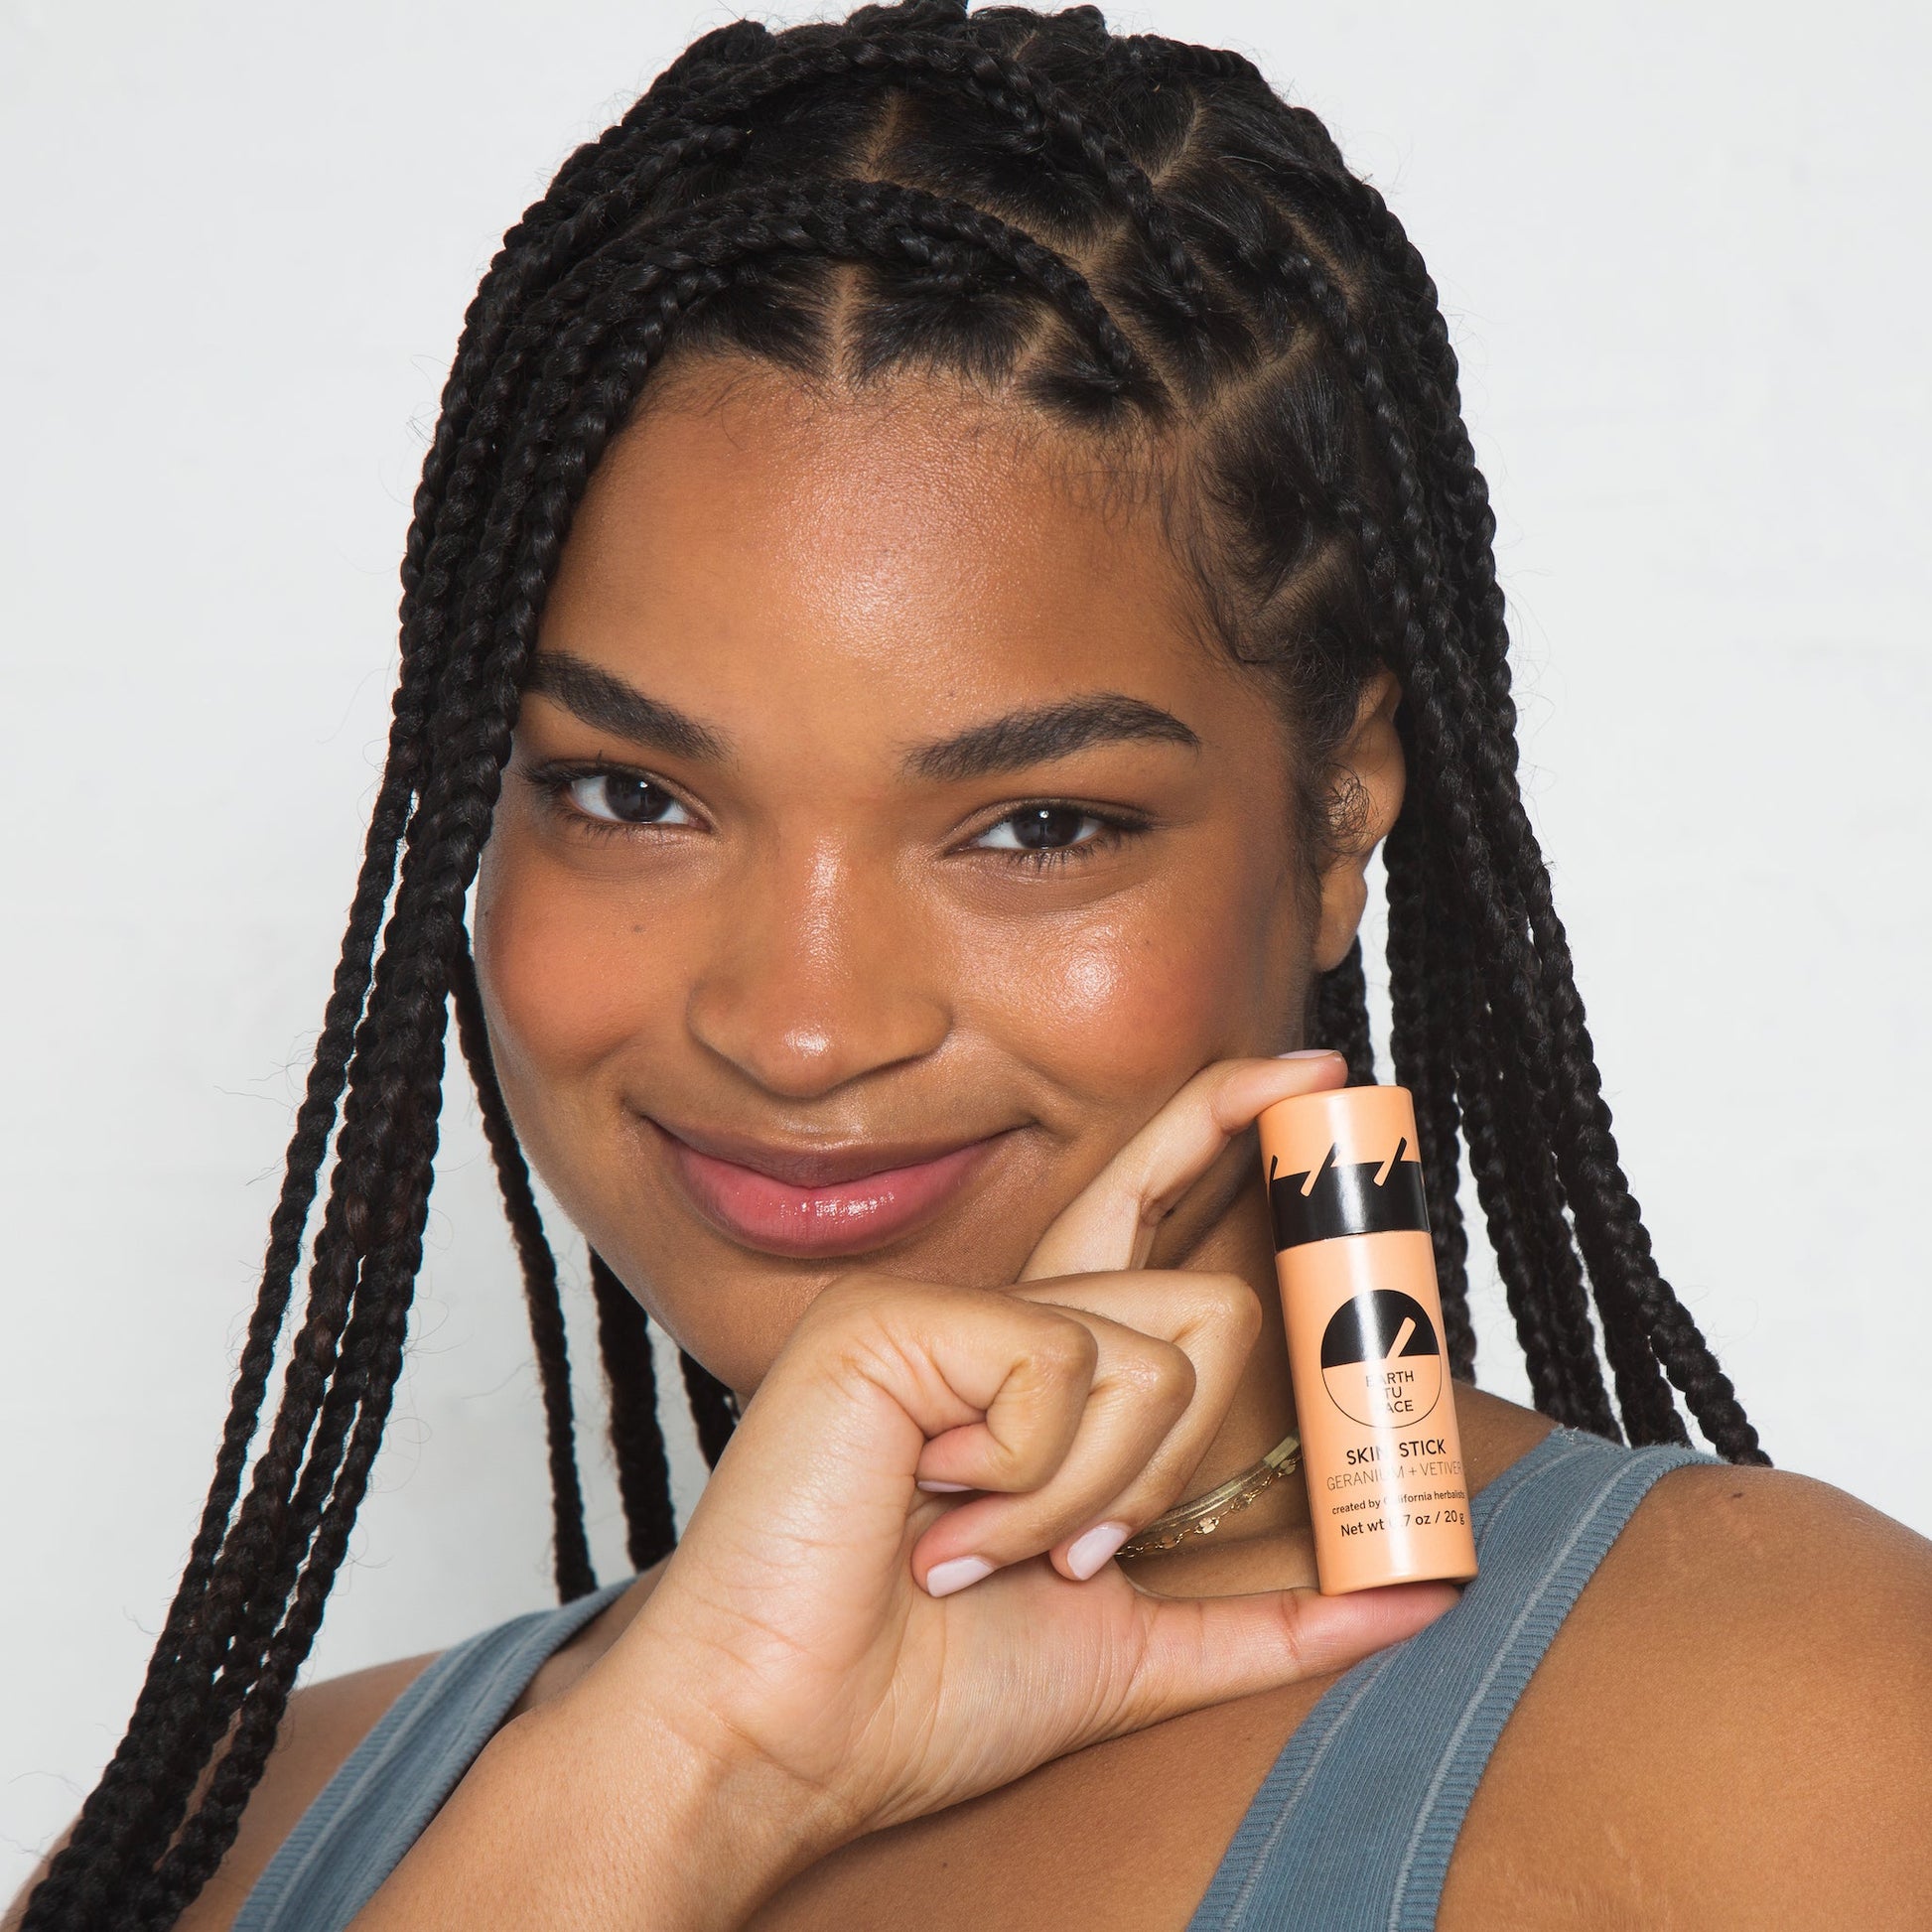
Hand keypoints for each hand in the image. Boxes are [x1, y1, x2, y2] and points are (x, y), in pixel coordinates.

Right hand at [595, 1052, 1454, 1873]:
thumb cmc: (923, 1692)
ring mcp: (946, 1305)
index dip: (1228, 1123)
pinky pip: (1069, 1370)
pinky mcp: (900, 1314)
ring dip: (1094, 1503)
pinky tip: (936, 1518)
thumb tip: (1421, 1598)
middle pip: (1207, 1306)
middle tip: (1080, 1560)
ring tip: (979, 1550)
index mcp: (1038, 1368)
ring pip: (1156, 1355)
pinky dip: (1036, 1487)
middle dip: (1172, 1471)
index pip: (1153, 1208)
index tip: (1321, 1069)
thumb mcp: (1133, 1646)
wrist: (787, 1741)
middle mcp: (998, 1314)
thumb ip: (1273, 1619)